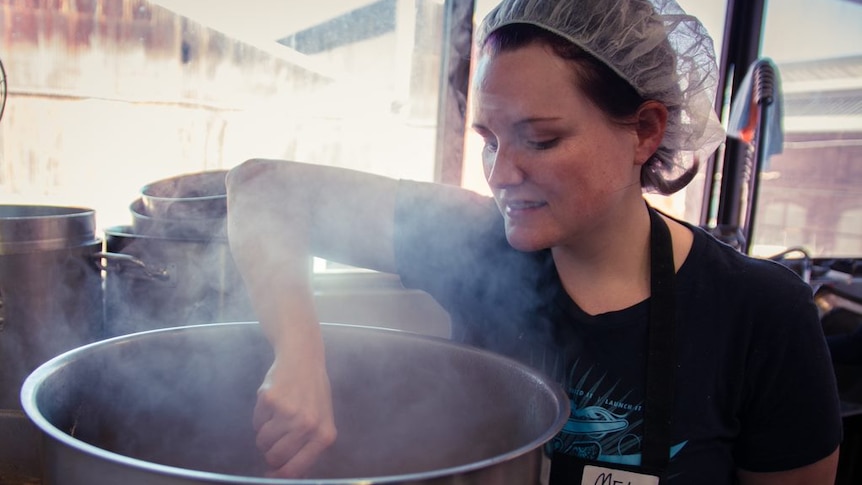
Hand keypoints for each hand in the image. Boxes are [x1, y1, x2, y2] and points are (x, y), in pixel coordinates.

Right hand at [253, 349, 336, 477]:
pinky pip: (255, 423)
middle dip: (270, 451)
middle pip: (274, 458)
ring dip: (265, 433)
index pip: (294, 470)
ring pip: (262, 442)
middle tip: (277, 435)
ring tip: (278, 415)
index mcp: (324, 435)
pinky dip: (260, 416)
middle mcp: (308, 425)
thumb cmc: (313, 392)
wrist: (303, 358)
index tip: (270, 474)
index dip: (278, 474)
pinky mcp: (270, 400)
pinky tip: (274, 401)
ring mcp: (288, 412)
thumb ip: (308, 449)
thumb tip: (289, 475)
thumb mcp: (321, 421)